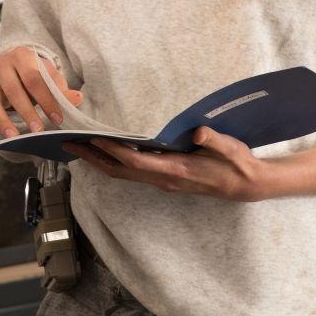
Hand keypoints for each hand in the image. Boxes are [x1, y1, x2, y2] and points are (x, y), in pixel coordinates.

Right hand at [0, 46, 82, 141]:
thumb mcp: (48, 75)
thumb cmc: (33, 71)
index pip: (34, 79)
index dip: (46, 100)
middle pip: (13, 90)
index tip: (57, 118)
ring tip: (14, 138)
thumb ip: (61, 88)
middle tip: (39, 131)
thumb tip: (78, 99)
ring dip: (3, 122)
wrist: (11, 64)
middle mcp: (1, 65)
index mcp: (21, 56)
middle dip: (27, 112)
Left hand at [62, 127, 271, 201]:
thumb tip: (199, 131)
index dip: (112, 150)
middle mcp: (164, 178)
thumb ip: (214, 140)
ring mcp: (164, 180)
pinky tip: (108, 152)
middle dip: (93, 158)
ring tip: (80, 147)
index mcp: (175, 169)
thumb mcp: (230, 148)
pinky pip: (133, 172)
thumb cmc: (237, 163)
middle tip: (69, 144)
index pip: (135, 161)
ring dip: (100, 161)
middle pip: (120, 172)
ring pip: (123, 174)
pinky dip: (114, 162)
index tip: (93, 139)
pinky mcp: (166, 177)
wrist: (246, 184)